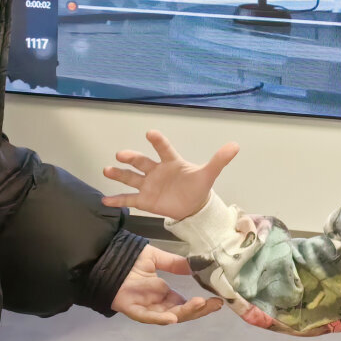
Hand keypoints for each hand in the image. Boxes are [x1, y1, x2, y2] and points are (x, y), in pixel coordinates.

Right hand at [103, 130, 238, 220]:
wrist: (193, 207)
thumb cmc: (198, 187)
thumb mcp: (209, 174)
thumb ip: (219, 160)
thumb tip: (235, 145)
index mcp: (172, 162)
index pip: (164, 149)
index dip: (158, 141)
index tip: (150, 133)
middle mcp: (157, 171)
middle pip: (142, 162)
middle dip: (131, 157)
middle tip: (121, 154)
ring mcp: (149, 185)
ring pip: (131, 178)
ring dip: (119, 174)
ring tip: (107, 170)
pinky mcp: (145, 200)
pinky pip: (128, 199)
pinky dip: (117, 199)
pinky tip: (105, 200)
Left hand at [110, 244, 223, 325]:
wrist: (106, 257)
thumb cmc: (129, 258)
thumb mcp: (157, 258)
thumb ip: (175, 263)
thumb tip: (197, 264)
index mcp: (163, 293)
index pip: (185, 302)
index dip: (200, 303)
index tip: (218, 299)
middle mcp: (157, 303)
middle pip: (181, 312)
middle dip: (199, 310)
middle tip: (215, 304)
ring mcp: (145, 308)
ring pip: (168, 316)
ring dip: (185, 312)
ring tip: (200, 304)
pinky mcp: (132, 309)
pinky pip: (147, 317)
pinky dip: (159, 319)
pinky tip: (172, 317)